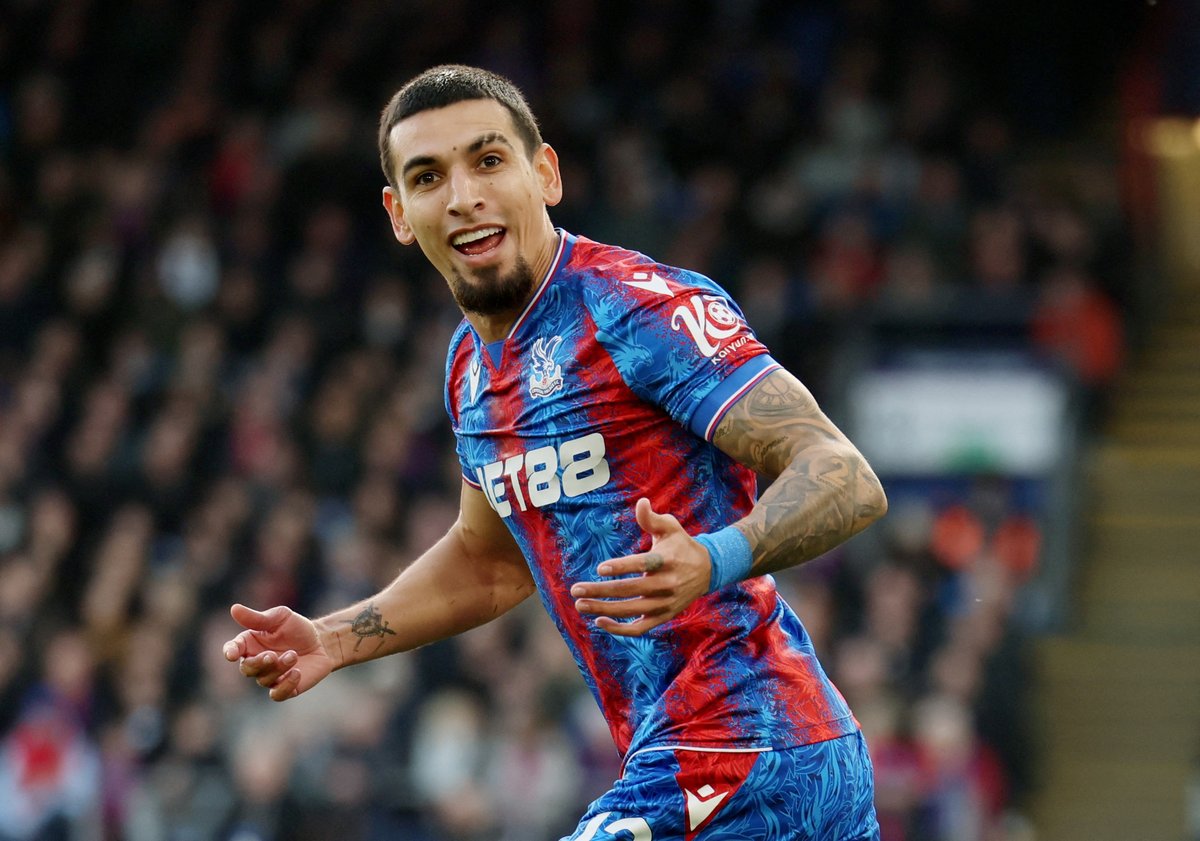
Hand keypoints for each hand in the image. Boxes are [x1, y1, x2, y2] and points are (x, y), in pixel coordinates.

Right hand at [222, 604, 335, 701]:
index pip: (233, 649)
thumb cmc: (297, 628)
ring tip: (293, 655)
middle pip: (247, 669)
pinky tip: (297, 673)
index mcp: (250, 643)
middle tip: (271, 655)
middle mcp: (256, 662)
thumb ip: (257, 617)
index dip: (230, 652)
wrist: (321, 642)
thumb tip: (234, 608)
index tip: (232, 654)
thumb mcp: (280, 617)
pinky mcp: (284, 688)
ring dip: (278, 668)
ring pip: (263, 679)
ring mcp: (269, 677)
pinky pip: (277, 694)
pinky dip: (285, 685)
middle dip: (258, 663)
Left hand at [570, 498, 712, 635]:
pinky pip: (640, 628)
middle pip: (631, 590)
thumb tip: (640, 502)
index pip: (643, 564)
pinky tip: (599, 621)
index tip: (599, 568)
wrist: (708, 570)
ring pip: (631, 611)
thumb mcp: (671, 527)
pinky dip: (620, 629)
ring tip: (580, 604)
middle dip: (601, 591)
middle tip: (575, 589)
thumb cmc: (681, 545)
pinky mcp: (664, 616)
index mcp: (667, 560)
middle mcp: (667, 584)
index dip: (621, 567)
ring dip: (604, 610)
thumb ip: (651, 518)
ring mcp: (665, 603)